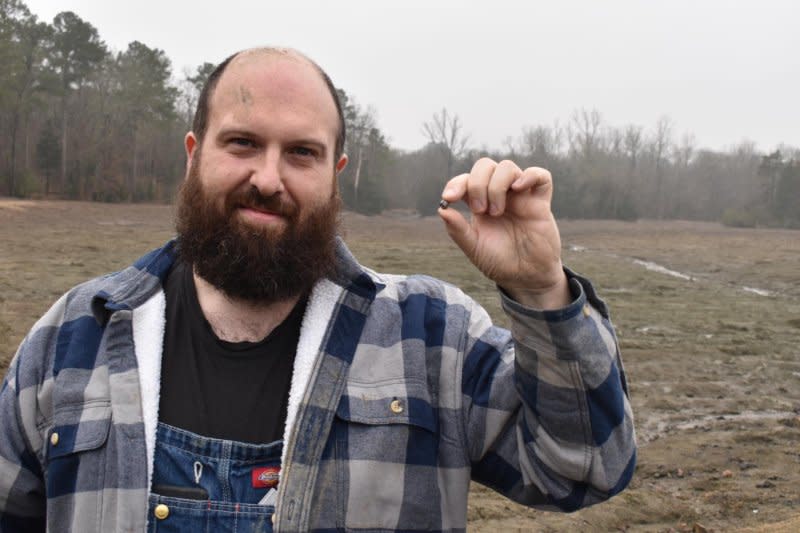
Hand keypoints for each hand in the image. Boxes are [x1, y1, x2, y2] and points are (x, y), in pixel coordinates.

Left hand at [438, 158, 570, 309]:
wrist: (526, 277)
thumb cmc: (499, 262)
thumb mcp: (474, 248)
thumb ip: (458, 230)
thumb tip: (442, 210)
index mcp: (479, 203)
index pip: (466, 180)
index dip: (455, 184)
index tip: (449, 198)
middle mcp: (499, 195)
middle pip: (485, 166)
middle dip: (477, 183)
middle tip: (480, 210)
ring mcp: (520, 196)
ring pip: (507, 167)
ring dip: (497, 185)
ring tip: (497, 212)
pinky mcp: (540, 203)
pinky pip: (541, 176)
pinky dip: (529, 175)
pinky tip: (519, 188)